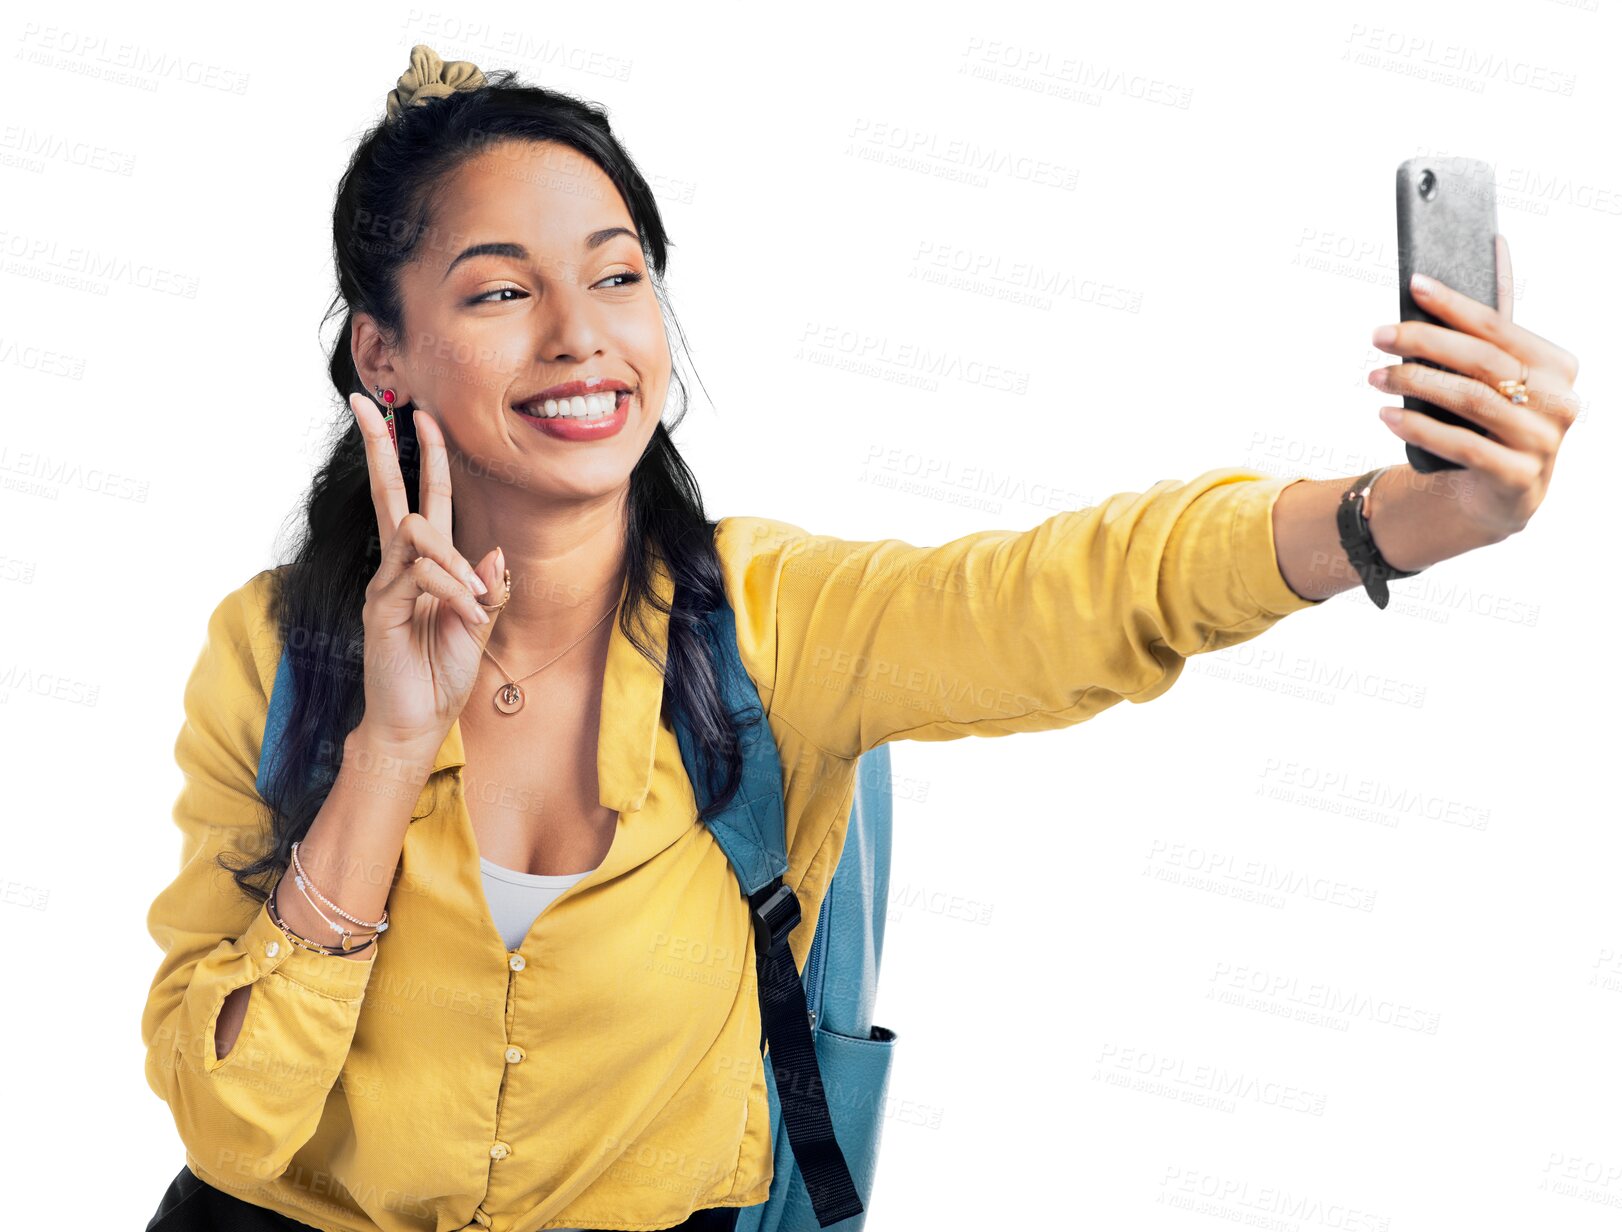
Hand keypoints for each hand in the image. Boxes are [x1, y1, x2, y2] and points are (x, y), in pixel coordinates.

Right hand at [348, 393, 507, 766]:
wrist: (417, 721)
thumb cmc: (443, 673)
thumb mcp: (479, 626)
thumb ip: (487, 590)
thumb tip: (495, 553)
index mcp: (425, 564)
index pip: (425, 498)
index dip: (426, 457)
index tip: (422, 413)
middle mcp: (399, 565)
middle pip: (388, 492)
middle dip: (381, 445)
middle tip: (366, 399)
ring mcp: (385, 583)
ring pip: (417, 533)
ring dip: (454, 560)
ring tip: (473, 600)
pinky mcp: (379, 606)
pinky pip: (417, 575)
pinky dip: (450, 588)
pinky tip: (465, 613)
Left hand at [1367, 233, 1579, 542]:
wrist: (1497, 494)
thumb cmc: (1490, 422)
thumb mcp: (1492, 378)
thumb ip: (1486, 332)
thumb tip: (1480, 257)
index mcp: (1557, 366)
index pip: (1499, 327)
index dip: (1455, 304)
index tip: (1413, 285)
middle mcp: (1559, 402)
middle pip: (1482, 360)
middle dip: (1425, 343)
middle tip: (1379, 336)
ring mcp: (1542, 443)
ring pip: (1472, 401)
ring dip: (1415, 384)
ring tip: (1376, 376)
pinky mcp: (1517, 478)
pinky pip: (1461, 445)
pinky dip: (1418, 427)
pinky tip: (1386, 415)